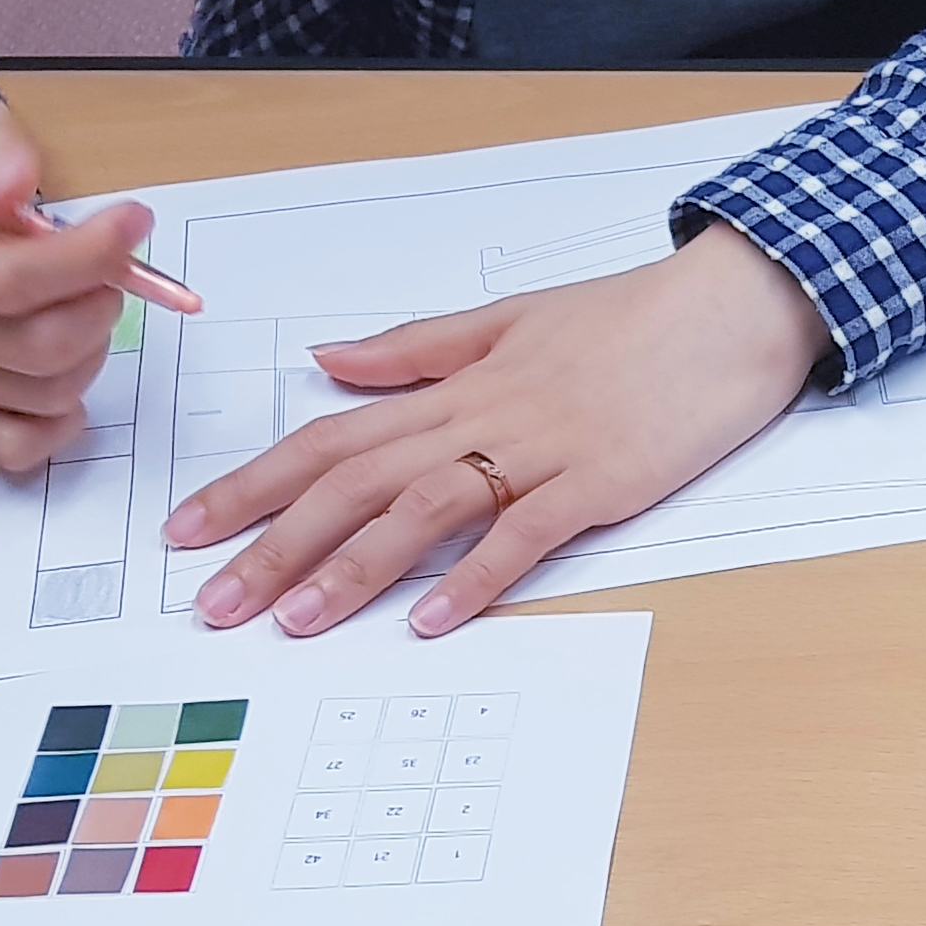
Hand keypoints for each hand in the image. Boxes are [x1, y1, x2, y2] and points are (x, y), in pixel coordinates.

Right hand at [0, 87, 152, 468]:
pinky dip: (63, 418)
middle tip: (111, 271)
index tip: (136, 223)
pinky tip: (70, 366)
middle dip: (98, 305)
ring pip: (41, 394)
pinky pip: (17, 447)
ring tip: (85, 303)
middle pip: (32, 346)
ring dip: (93, 349)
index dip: (84, 259)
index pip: (0, 280)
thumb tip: (15, 185)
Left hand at [164, 223, 835, 637]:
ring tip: (295, 621)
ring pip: (423, 509)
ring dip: (353, 568)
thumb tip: (328, 360)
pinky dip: (475, 576)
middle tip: (213, 604)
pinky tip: (431, 620)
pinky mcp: (602, 481)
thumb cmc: (633, 317)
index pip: (332, 435)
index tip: (188, 529)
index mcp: (457, 383)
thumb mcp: (512, 318)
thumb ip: (419, 349)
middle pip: (355, 481)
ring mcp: (542, 450)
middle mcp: (484, 415)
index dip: (254, 483)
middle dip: (275, 543)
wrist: (736, 303)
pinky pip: (524, 533)